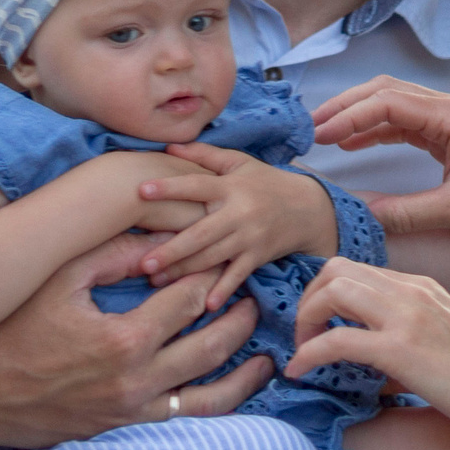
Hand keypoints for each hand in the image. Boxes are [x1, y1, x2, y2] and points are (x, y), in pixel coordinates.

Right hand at [0, 231, 271, 449]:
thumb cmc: (4, 328)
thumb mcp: (57, 278)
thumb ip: (114, 252)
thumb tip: (165, 232)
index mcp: (123, 341)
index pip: (192, 298)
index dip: (213, 269)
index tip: (225, 250)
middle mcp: (135, 383)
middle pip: (213, 343)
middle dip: (240, 312)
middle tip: (254, 287)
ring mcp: (132, 411)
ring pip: (211, 393)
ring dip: (244, 368)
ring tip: (266, 347)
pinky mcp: (123, 427)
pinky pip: (185, 418)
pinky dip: (219, 401)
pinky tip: (238, 385)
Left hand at [136, 146, 337, 306]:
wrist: (308, 208)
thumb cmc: (265, 182)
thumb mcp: (239, 163)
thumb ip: (204, 155)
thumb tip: (169, 145)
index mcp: (230, 187)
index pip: (196, 186)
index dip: (170, 188)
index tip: (141, 191)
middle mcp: (239, 212)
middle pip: (200, 233)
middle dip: (172, 249)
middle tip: (143, 263)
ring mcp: (249, 237)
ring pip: (213, 256)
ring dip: (185, 270)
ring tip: (156, 280)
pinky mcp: (258, 256)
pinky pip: (238, 275)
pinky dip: (224, 289)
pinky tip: (207, 304)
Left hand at [286, 259, 449, 436]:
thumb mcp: (441, 341)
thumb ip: (405, 338)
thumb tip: (366, 365)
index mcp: (421, 286)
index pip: (355, 269)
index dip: (324, 293)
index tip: (317, 325)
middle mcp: (411, 290)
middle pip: (334, 269)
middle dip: (308, 300)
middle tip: (305, 336)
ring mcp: (405, 316)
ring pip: (331, 291)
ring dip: (305, 320)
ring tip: (302, 351)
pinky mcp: (400, 348)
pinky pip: (335, 340)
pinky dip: (308, 354)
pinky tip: (300, 372)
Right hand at [307, 76, 449, 239]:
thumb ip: (408, 214)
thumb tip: (361, 215)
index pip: (388, 104)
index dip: (349, 117)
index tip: (318, 135)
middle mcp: (449, 109)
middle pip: (384, 92)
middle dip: (345, 107)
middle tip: (309, 128)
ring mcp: (449, 118)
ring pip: (392, 103)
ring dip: (357, 116)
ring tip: (322, 135)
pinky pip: (404, 121)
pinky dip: (375, 129)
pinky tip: (352, 144)